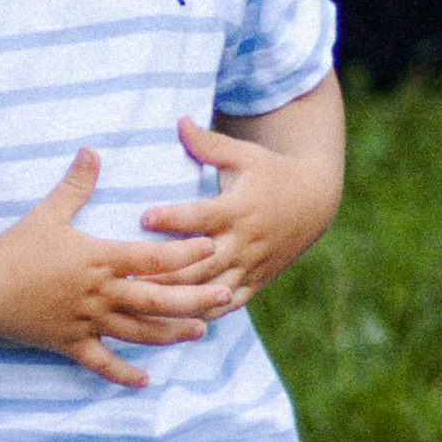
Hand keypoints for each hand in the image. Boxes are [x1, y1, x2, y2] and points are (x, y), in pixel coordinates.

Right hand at [0, 148, 211, 389]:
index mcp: (99, 259)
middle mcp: (99, 294)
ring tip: (200, 332)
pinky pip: (102, 363)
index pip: (152, 258)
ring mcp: (87, 322)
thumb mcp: (49, 212)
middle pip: (156, 300)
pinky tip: (145, 382)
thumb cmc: (17, 246)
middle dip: (193, 299)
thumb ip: (76, 184)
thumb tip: (92, 151)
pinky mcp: (71, 343)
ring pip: (138, 333)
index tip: (210, 246)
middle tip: (224, 296)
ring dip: (171, 333)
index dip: (183, 253)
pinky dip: (123, 373)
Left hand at [135, 109, 341, 315]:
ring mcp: (250, 266)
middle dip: (166, 271)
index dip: (174, 217)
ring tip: (141, 302)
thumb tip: (179, 120)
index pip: (201, 215)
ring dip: (178, 299)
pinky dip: (202, 315)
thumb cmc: (270, 173)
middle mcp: (244, 241)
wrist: (314, 204)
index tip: (144, 217)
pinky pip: (227, 305)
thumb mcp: (244, 155)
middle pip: (201, 262)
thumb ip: (208, 144)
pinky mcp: (255, 282)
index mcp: (239, 208)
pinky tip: (171, 321)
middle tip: (127, 274)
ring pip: (211, 290)